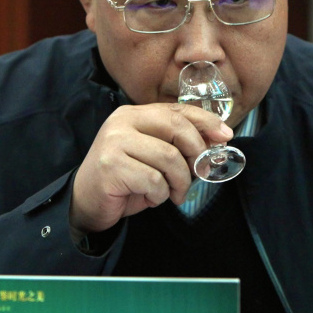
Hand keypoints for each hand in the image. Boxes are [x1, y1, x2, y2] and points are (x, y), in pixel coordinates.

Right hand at [70, 103, 232, 235]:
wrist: (87, 202)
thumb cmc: (126, 179)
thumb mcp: (155, 156)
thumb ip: (178, 144)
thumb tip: (217, 138)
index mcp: (134, 114)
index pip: (177, 110)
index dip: (205, 122)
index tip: (225, 136)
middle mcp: (122, 122)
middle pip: (177, 128)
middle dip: (196, 154)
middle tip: (199, 173)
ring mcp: (114, 142)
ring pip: (169, 158)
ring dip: (179, 182)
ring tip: (173, 193)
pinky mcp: (112, 166)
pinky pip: (154, 180)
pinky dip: (160, 194)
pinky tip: (151, 198)